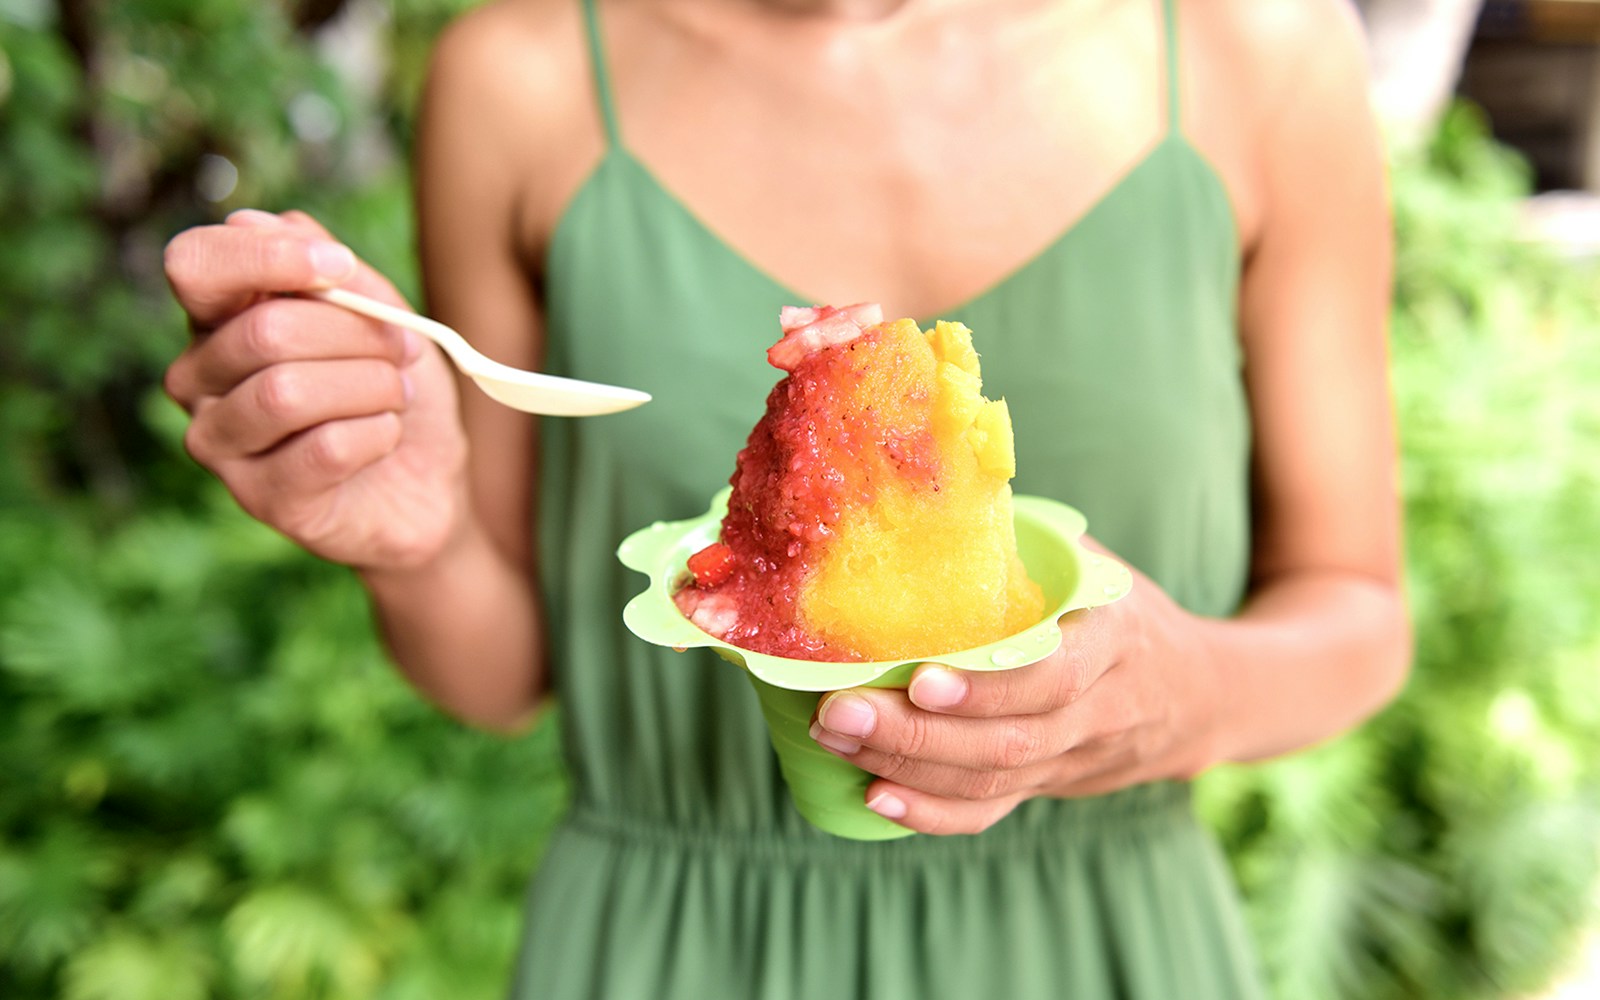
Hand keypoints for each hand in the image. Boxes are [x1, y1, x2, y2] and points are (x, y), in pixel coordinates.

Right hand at [164, 209, 468, 569]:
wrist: (425, 486)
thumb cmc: (393, 392)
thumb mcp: (382, 317)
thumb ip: (331, 272)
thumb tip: (254, 221)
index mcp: (219, 319)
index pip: (195, 264)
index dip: (267, 256)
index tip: (340, 266)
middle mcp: (198, 377)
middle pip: (265, 329)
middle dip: (358, 334)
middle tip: (403, 351)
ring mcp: (220, 442)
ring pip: (287, 391)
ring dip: (369, 386)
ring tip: (396, 394)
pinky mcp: (259, 497)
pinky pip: (322, 448)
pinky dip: (377, 434)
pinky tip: (387, 436)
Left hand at [808, 572, 1225, 834]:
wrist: (1198, 696)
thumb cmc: (1124, 613)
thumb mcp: (1095, 569)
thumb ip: (1027, 546)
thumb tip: (932, 494)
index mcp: (1115, 640)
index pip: (1053, 676)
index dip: (987, 687)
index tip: (918, 678)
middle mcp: (1101, 710)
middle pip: (1010, 740)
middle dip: (916, 733)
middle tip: (838, 712)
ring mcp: (1076, 759)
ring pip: (995, 780)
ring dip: (908, 766)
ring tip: (836, 738)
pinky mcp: (1049, 787)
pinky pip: (993, 812)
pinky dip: (932, 813)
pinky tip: (875, 796)